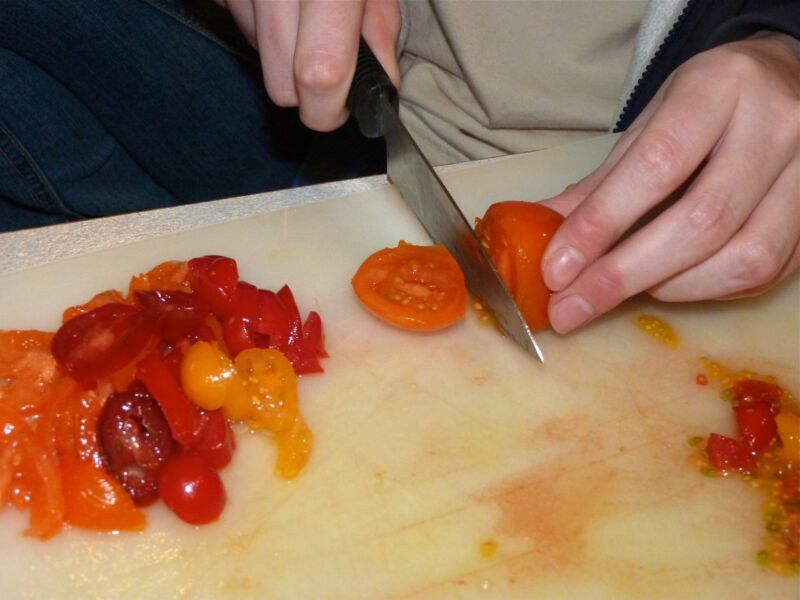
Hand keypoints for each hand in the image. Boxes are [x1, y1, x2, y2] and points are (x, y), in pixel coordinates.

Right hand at [215, 0, 400, 130]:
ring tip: (303, 18)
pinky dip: (259, 27)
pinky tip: (278, 5)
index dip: (331, 107)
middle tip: (328, 67)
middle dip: (306, 94)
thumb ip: (380, 28)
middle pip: (281, 87)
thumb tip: (381, 84)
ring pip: (257, 60)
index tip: (341, 109)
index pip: (321, 73)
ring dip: (281, 56)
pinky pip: (237, 27)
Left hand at [539, 33, 799, 333]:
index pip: (657, 166)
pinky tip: (668, 284)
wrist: (784, 82)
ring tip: (620, 290)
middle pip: (701, 221)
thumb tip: (545, 233)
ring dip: (669, 287)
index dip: (601, 224)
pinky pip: (764, 272)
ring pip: (743, 257)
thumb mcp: (648, 124)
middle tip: (572, 306)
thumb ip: (602, 181)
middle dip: (625, 274)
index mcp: (720, 87)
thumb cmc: (705, 105)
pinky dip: (706, 289)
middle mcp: (777, 126)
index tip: (557, 269)